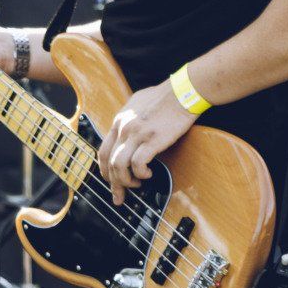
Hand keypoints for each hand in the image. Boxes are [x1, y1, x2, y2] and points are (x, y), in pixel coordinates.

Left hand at [97, 82, 199, 203]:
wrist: (184, 91)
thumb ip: (130, 118)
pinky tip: (149, 174)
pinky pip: (138, 164)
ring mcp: (137, 134)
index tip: (110, 181)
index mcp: (120, 120)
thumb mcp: (139, 102)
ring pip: (119, 165)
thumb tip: (129, 131)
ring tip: (137, 185)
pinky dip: (141, 174)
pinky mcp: (152, 140)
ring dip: (126, 181)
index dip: (105, 170)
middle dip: (113, 183)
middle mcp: (124, 128)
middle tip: (119, 196)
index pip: (103, 150)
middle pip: (109, 161)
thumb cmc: (167, 96)